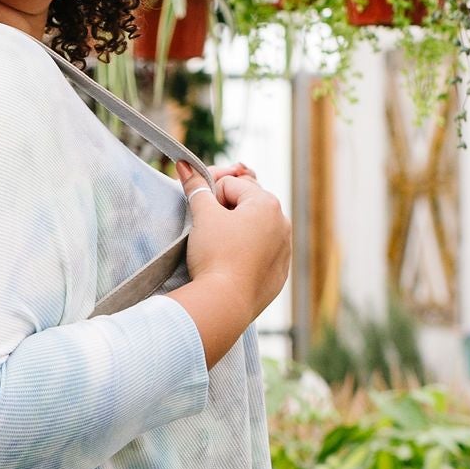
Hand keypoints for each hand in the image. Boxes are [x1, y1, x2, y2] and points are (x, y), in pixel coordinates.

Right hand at [172, 164, 290, 367]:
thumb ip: (196, 187)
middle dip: (225, 210)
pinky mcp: (279, 274)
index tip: (196, 208)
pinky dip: (246, 254)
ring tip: (215, 247)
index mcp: (267, 204)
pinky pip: (261, 255)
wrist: (224, 303)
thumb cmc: (215, 254)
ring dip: (236, 231)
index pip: (231, 186)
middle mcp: (282, 224)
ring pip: (256, 230)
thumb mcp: (203, 215)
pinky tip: (229, 263)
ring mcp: (284, 250)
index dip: (209, 194)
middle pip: (247, 205)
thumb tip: (185, 165)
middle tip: (204, 227)